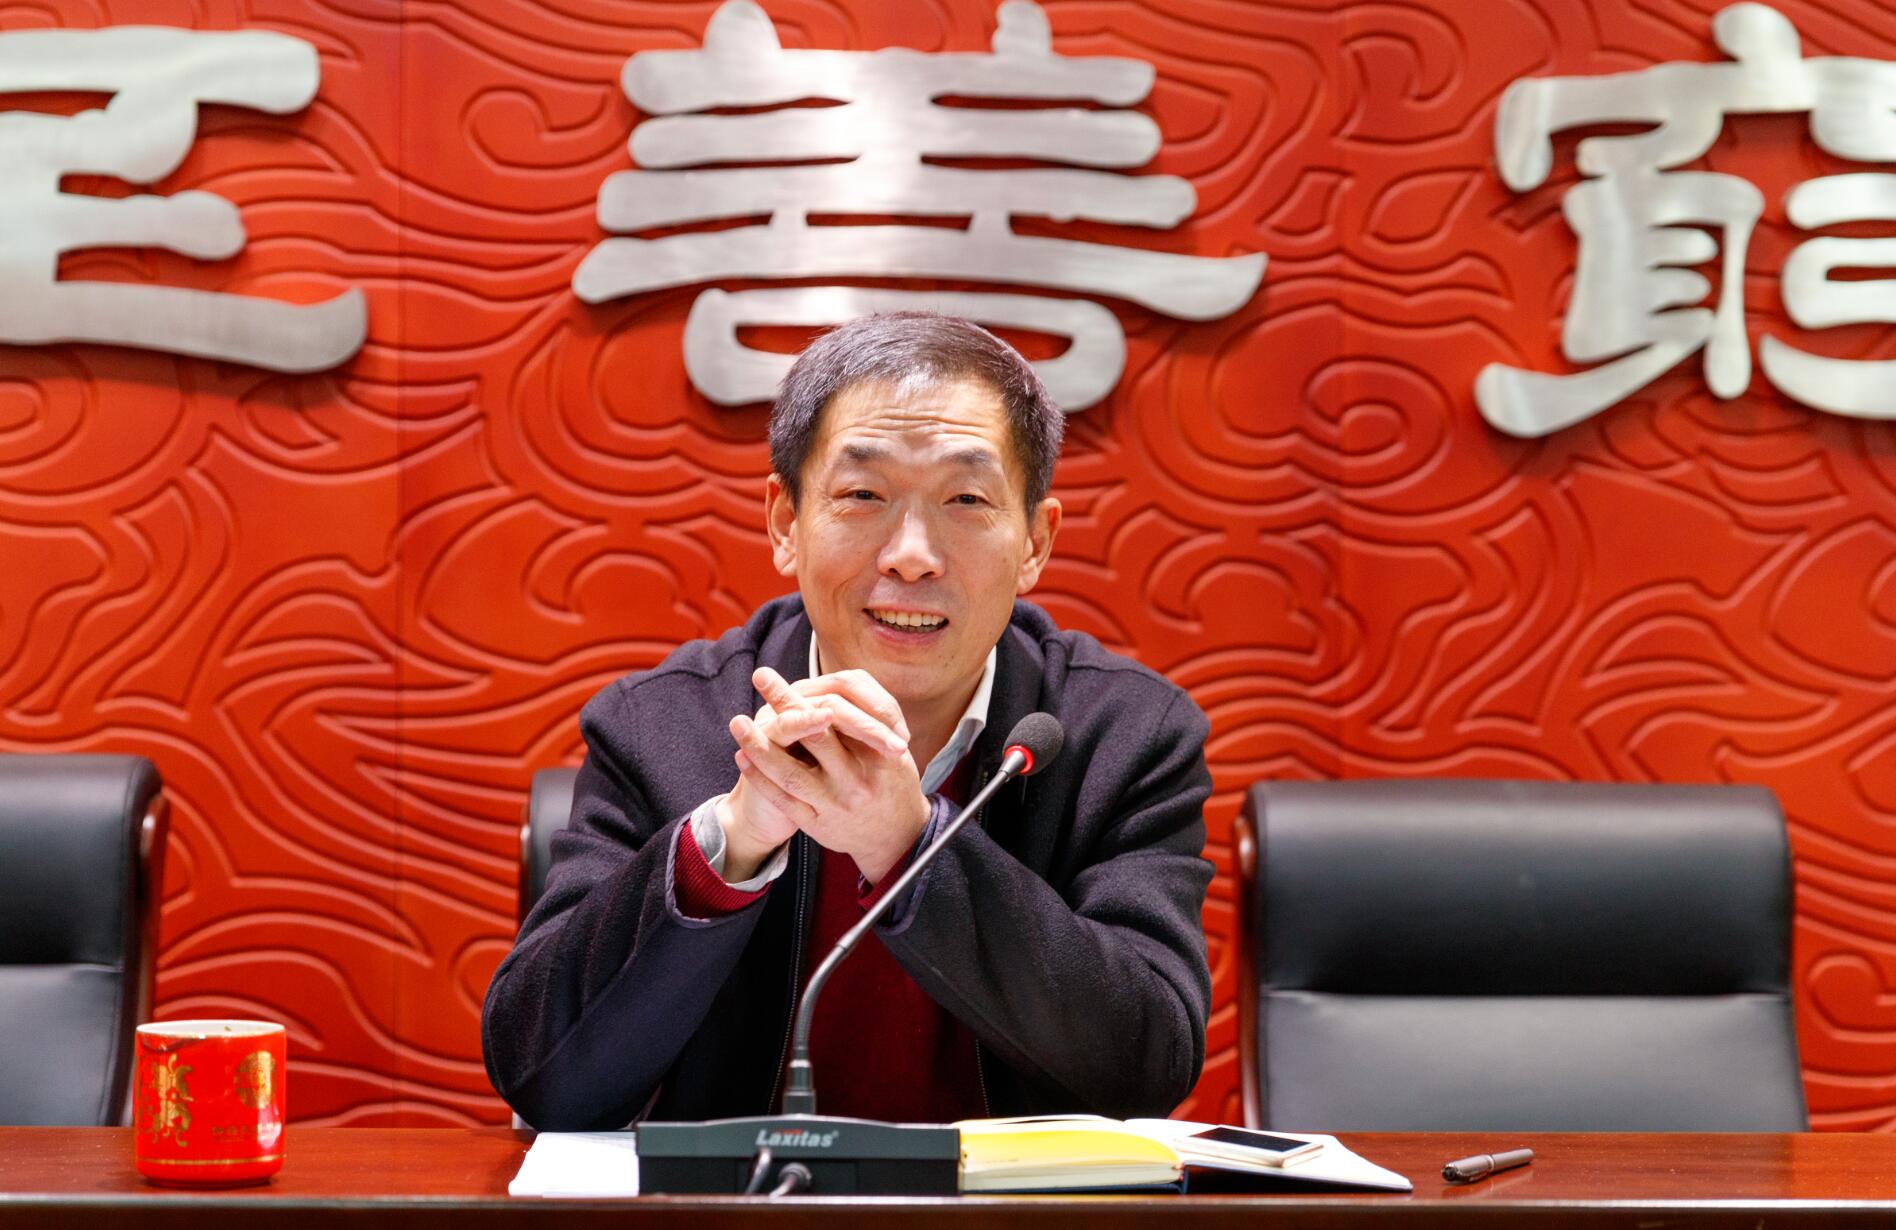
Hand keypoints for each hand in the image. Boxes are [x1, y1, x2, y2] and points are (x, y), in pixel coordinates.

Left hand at [724, 666, 928, 884]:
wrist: (898, 835)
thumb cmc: (892, 781)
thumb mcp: (894, 752)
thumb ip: (866, 723)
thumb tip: (831, 690)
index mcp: (879, 756)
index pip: (843, 716)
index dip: (815, 694)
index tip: (791, 674)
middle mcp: (857, 780)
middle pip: (817, 737)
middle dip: (786, 706)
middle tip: (761, 677)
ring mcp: (836, 805)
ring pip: (793, 774)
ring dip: (762, 748)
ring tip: (738, 723)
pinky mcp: (819, 826)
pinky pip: (785, 801)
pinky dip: (762, 780)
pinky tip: (743, 758)